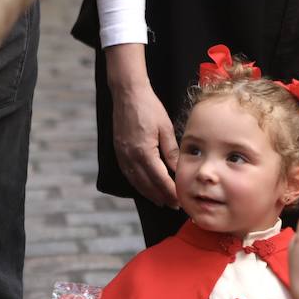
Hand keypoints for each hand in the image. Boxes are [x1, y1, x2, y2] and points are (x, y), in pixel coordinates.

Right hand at [105, 44, 178, 207]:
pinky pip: (128, 173)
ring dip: (149, 193)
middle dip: (161, 196)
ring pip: (136, 181)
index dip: (170, 192)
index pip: (160, 179)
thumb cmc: (149, 108)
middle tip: (174, 205)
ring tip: (161, 201)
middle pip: (147, 184)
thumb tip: (179, 170)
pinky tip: (145, 187)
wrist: (128, 93)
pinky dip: (137, 184)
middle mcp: (130, 156)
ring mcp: (122, 154)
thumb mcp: (166, 129)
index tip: (180, 200)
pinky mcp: (118, 151)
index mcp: (144, 152)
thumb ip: (172, 152)